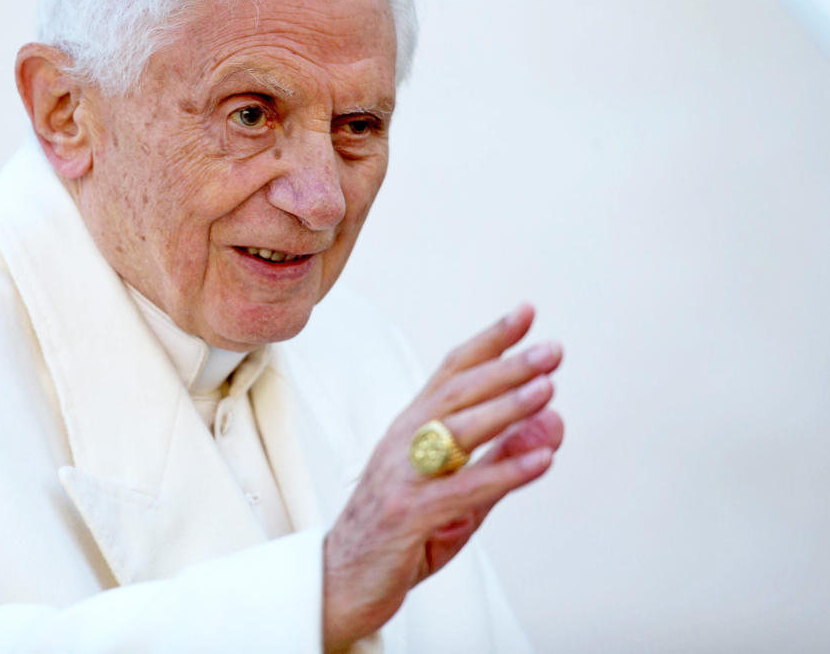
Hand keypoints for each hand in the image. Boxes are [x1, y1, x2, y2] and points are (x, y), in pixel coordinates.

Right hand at [321, 304, 564, 651]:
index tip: (527, 313)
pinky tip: (542, 461)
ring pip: (455, 431)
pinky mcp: (407, 515)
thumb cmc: (400, 535)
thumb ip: (504, 460)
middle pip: (456, 392)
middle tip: (551, 349)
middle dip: (506, 367)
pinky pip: (462, 489)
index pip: (452, 373)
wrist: (341, 583)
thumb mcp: (460, 494)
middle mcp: (402, 442)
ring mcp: (401, 477)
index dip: (489, 341)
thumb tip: (554, 422)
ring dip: (506, 408)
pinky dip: (504, 473)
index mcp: (410, 429)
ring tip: (548, 389)